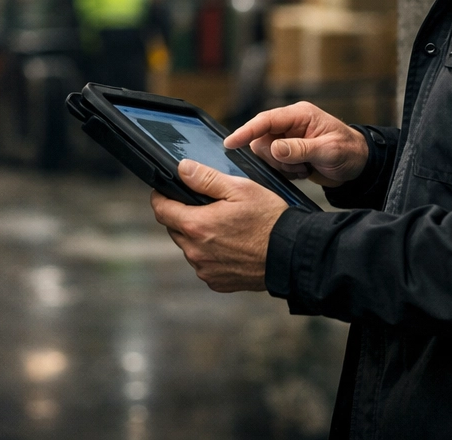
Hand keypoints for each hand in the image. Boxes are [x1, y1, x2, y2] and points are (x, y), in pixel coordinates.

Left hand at [150, 160, 287, 291]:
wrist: (291, 255)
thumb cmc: (269, 220)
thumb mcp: (240, 189)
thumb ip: (206, 179)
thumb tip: (182, 169)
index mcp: (197, 226)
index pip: (161, 210)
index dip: (161, 197)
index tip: (166, 191)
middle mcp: (195, 251)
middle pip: (174, 228)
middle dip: (183, 215)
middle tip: (206, 206)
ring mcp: (205, 269)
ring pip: (188, 247)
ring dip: (197, 236)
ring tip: (223, 226)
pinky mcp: (216, 282)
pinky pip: (203, 264)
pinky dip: (210, 254)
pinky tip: (230, 245)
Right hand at [223, 101, 368, 187]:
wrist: (359, 165)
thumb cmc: (349, 151)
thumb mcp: (328, 150)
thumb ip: (301, 149)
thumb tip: (275, 149)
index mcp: (300, 115)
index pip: (266, 120)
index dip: (246, 131)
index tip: (231, 143)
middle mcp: (290, 124)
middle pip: (261, 139)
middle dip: (275, 158)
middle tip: (297, 166)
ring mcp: (288, 138)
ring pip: (265, 153)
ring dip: (281, 166)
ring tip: (303, 168)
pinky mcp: (288, 153)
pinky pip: (273, 163)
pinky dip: (285, 171)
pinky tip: (303, 171)